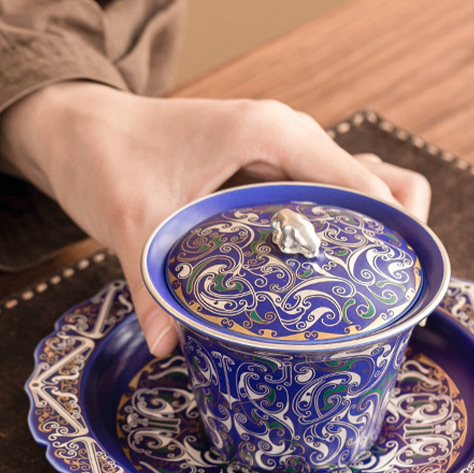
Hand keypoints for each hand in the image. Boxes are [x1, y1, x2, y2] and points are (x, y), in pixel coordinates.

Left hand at [0, 84, 430, 354]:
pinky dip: (342, 233)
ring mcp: (286, 153)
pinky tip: (321, 280)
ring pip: (363, 191)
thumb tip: (169, 346)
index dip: (393, 240)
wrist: (79, 126)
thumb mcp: (130, 219)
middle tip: (376, 307)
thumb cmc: (106, 155)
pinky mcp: (272, 171)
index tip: (394, 298)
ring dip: (371, 238)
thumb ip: (151, 284)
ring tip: (359, 299)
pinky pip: (330, 199)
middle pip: (384, 186)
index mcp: (273, 133)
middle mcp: (293, 137)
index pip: (368, 186)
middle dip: (394, 243)